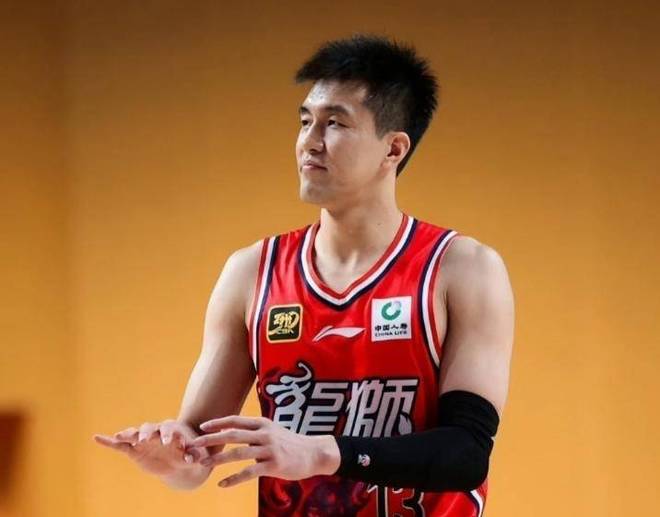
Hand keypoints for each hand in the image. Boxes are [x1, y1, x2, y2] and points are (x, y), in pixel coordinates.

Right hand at [93, 419, 210, 476]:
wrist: (181, 460)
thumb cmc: (191, 453)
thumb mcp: (196, 455)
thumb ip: (194, 456)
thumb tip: (191, 458)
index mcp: (172, 430)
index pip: (169, 430)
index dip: (168, 435)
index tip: (168, 442)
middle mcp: (156, 432)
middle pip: (150, 428)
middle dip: (147, 433)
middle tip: (145, 439)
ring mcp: (144, 440)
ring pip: (134, 434)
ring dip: (128, 434)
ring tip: (120, 436)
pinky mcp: (134, 450)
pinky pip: (121, 445)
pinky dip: (109, 441)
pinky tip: (96, 438)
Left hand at [188, 415, 339, 487]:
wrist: (315, 453)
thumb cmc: (291, 443)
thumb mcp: (274, 431)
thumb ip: (256, 431)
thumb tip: (236, 431)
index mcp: (263, 424)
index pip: (236, 420)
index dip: (218, 423)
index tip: (202, 427)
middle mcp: (265, 434)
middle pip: (233, 435)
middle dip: (212, 439)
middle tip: (195, 444)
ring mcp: (270, 449)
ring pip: (239, 453)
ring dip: (219, 459)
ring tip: (204, 464)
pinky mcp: (274, 465)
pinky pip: (250, 472)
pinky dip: (234, 478)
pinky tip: (223, 484)